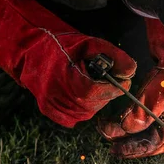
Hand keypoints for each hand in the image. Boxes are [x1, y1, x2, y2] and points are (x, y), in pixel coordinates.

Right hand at [0, 0, 136, 126]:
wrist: (31, 49)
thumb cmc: (63, 45)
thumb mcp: (91, 44)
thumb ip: (114, 56)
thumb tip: (132, 70)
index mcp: (65, 76)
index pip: (95, 91)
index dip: (113, 88)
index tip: (123, 81)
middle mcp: (56, 93)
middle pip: (93, 103)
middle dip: (106, 93)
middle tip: (109, 81)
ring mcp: (50, 104)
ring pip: (86, 113)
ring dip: (95, 102)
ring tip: (93, 85)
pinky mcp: (48, 110)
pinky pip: (72, 119)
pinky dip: (82, 110)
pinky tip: (82, 96)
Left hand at [98, 18, 163, 157]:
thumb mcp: (151, 101)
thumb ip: (136, 119)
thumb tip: (118, 132)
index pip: (152, 146)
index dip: (132, 150)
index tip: (115, 150)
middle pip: (150, 141)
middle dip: (129, 143)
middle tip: (110, 144)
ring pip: (148, 131)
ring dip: (130, 133)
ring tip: (113, 131)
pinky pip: (149, 121)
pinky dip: (135, 123)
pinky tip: (123, 122)